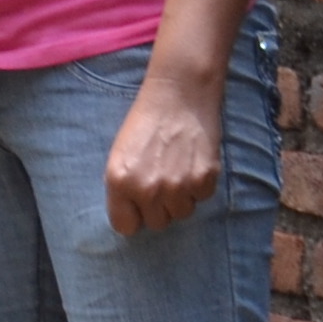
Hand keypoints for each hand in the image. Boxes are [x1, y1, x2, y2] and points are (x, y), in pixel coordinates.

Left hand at [105, 74, 223, 234]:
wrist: (179, 94)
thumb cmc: (146, 122)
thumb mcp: (120, 155)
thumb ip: (123, 189)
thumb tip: (132, 218)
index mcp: (119, 182)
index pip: (125, 227)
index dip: (134, 215)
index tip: (139, 204)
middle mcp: (146, 189)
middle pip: (157, 223)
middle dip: (159, 207)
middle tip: (162, 179)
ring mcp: (177, 187)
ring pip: (182, 213)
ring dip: (181, 198)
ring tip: (178, 169)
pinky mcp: (203, 180)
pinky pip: (202, 199)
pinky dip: (199, 185)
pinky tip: (193, 162)